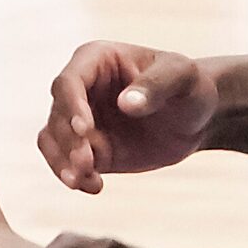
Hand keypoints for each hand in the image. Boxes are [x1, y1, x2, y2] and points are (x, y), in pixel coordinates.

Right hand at [40, 42, 219, 193]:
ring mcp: (79, 120)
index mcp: (96, 60)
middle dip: (68, 141)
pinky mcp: (86, 149)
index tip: (84, 130)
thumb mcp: (182, 77)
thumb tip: (125, 103)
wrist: (196, 120)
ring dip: (61, 163)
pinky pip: (67, 164)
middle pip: (57, 115)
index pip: (69, 82)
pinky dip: (75, 178)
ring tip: (84, 181)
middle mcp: (80, 88)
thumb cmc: (189, 86)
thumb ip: (156, 85)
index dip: (71, 106)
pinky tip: (95, 187)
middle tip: (87, 163)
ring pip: (51, 141)